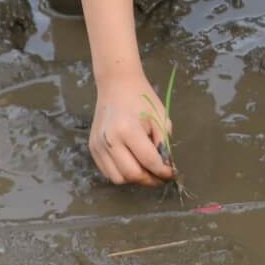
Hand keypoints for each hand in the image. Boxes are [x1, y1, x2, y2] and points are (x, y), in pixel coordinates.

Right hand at [89, 72, 174, 186]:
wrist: (116, 85)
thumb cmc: (141, 98)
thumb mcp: (160, 118)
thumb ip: (163, 144)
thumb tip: (166, 168)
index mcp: (128, 130)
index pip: (149, 161)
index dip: (163, 171)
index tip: (172, 173)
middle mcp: (109, 140)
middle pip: (132, 174)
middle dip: (150, 179)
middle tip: (161, 176)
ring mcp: (98, 145)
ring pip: (118, 178)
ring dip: (135, 178)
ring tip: (146, 171)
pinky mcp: (92, 147)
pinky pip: (107, 171)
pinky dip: (122, 173)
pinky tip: (132, 164)